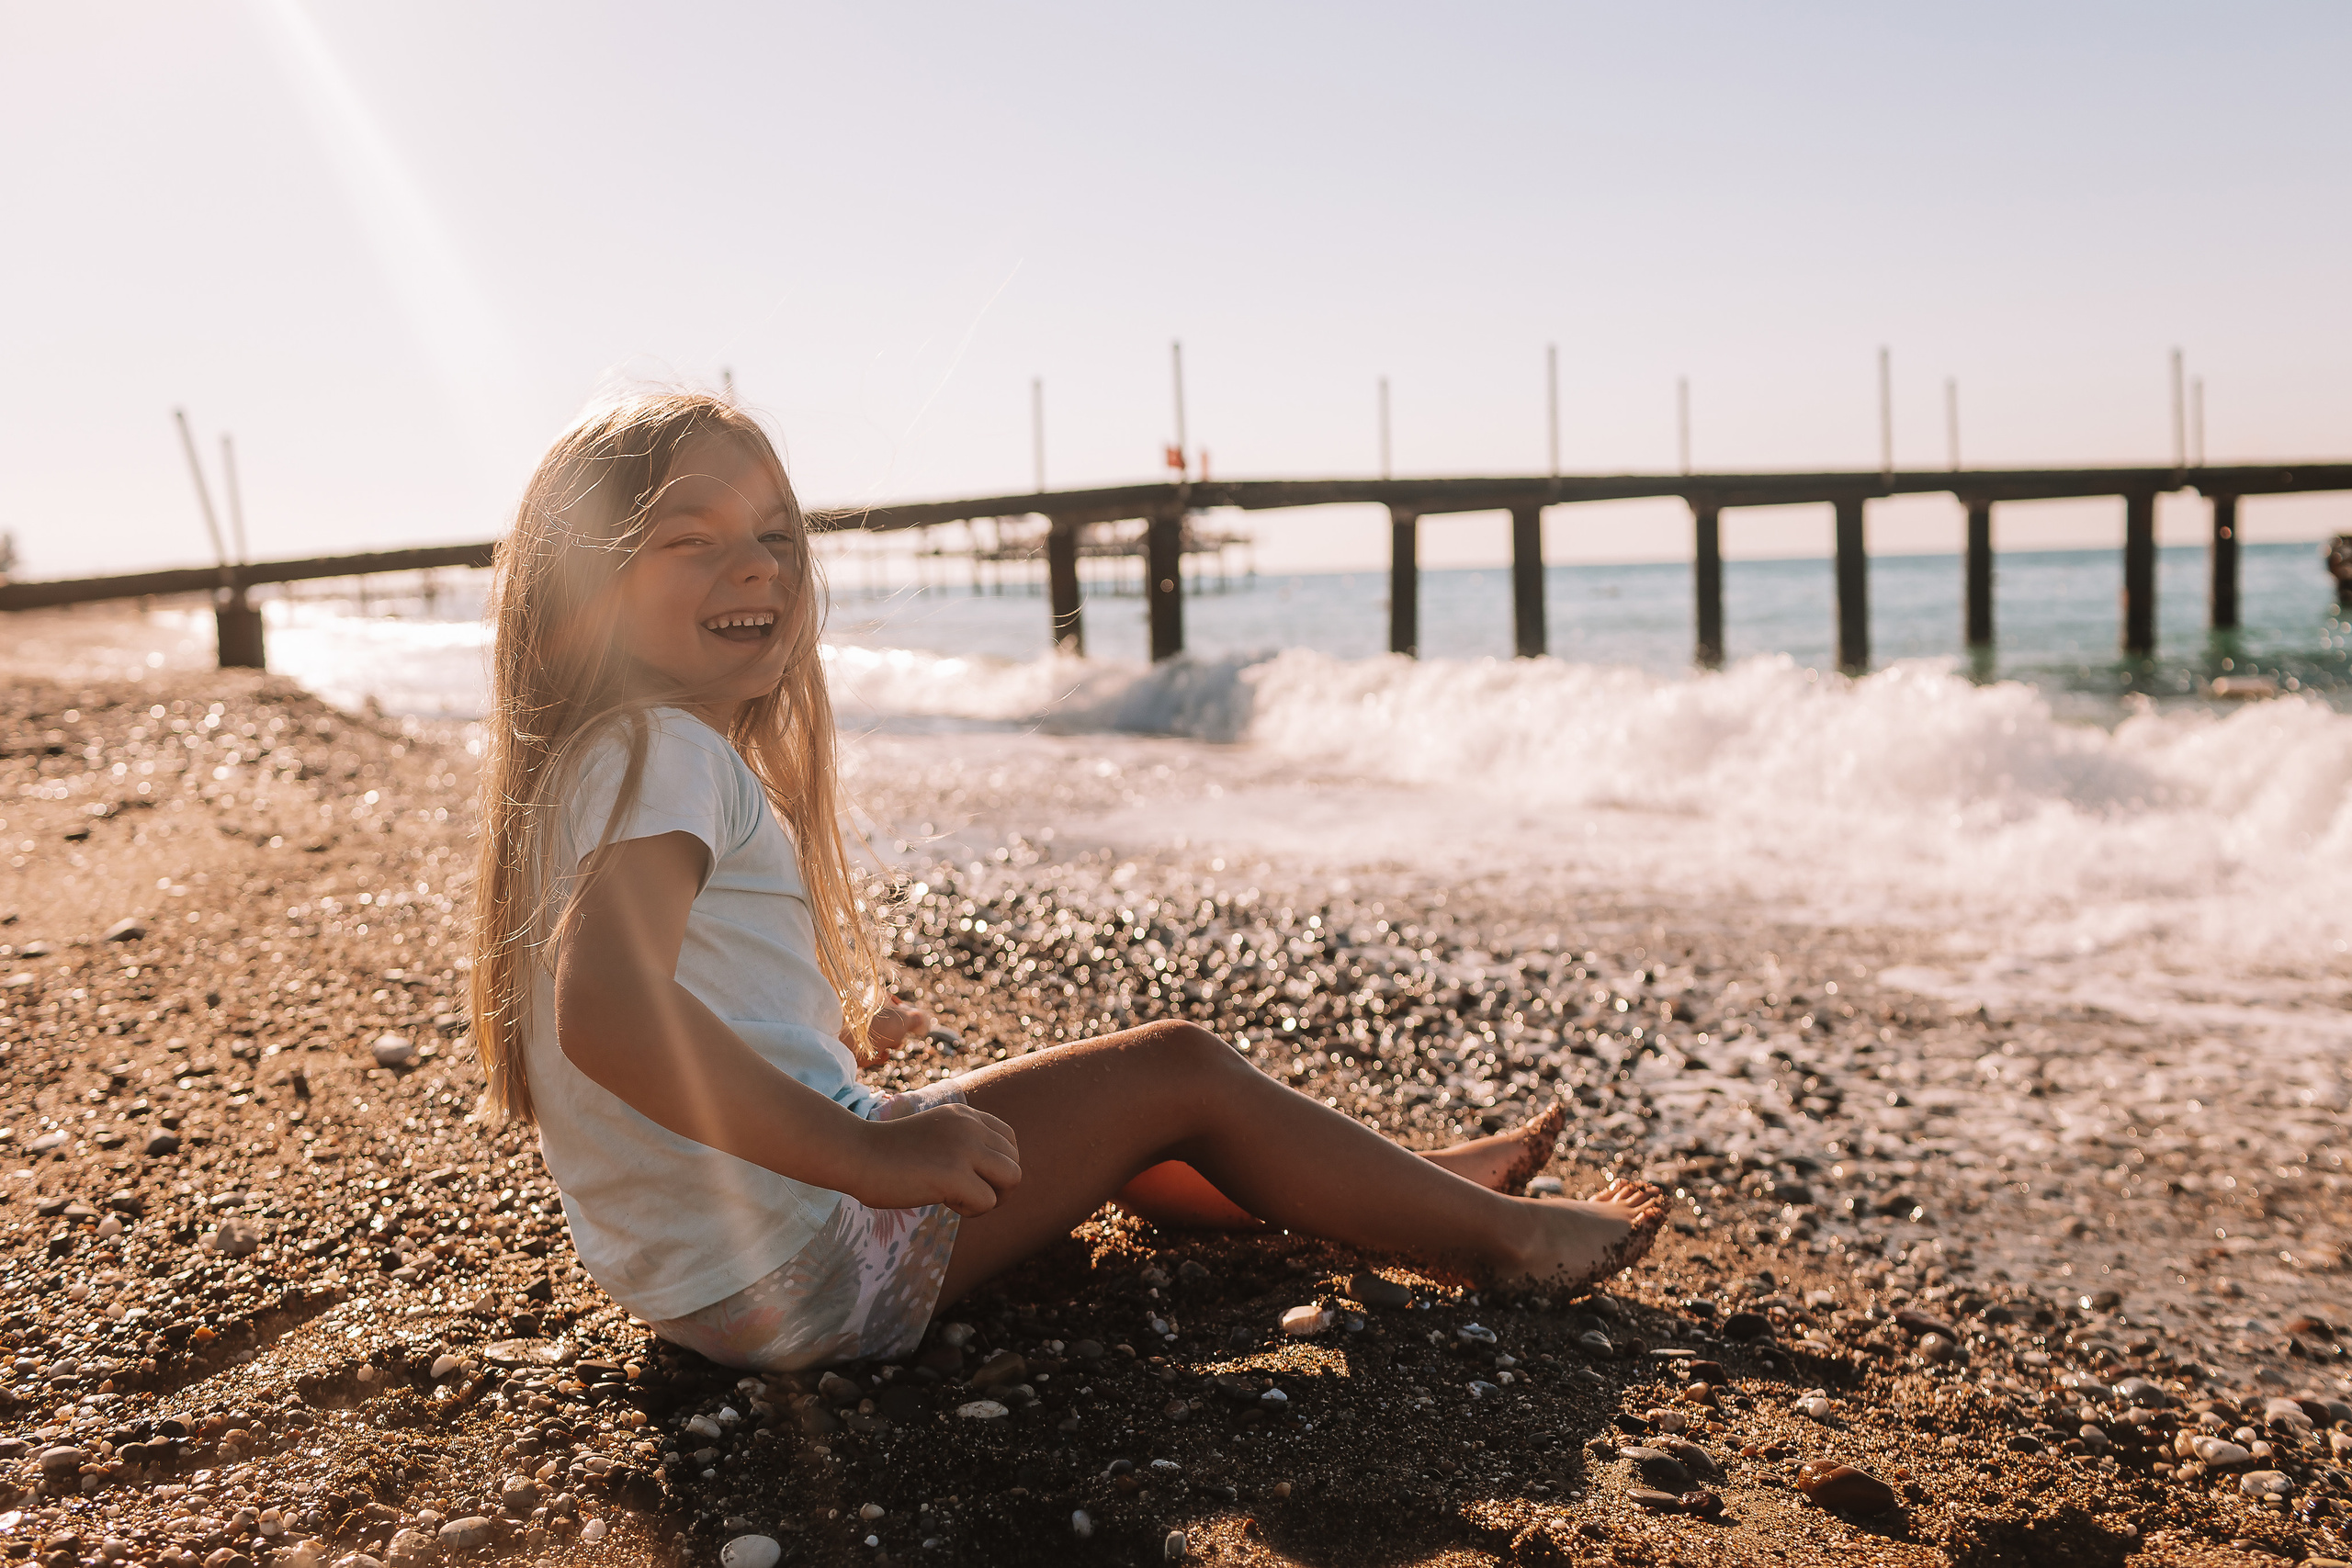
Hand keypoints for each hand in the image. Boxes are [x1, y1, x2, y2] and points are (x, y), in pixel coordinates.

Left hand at [847, 996, 935, 1054]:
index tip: (909, 1019)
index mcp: (876, 997)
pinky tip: (880, 1054)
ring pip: (882, 1038)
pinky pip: (873, 1050)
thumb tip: (921, 1019)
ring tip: (888, 1045)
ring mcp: (861, 1029)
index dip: (903, 1012)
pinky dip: (879, 1054)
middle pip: (889, 1023)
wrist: (855, 1040)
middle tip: (898, 1036)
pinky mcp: (856, 1045)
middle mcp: (867, 1011)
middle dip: (897, 1033)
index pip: (893, 1002)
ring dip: (889, 1044)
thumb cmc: (882, 1024)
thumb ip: (916, 1019)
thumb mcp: (905, 1019)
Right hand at [854, 1103, 1021, 1217]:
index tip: (969, 1176)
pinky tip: (943, 1201)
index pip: (1009, 1140)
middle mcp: (970, 1126)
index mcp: (965, 1115)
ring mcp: (964, 1148)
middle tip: (966, 1194)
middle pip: (1014, 1163)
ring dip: (990, 1198)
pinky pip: (987, 1201)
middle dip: (997, 1186)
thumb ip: (962, 1144)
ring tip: (959, 1198)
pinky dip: (970, 1210)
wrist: (855, 1154)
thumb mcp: (934, 1136)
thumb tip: (993, 1177)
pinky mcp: (954, 1174)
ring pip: (1012, 1179)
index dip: (996, 1166)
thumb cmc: (886, 1153)